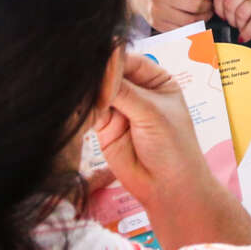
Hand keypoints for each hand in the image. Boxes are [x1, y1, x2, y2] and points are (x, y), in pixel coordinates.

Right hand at [94, 52, 213, 204]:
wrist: (167, 189)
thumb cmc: (172, 147)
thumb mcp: (151, 114)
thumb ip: (124, 91)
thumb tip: (101, 63)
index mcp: (155, 79)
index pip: (128, 60)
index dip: (111, 60)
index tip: (96, 62)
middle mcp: (135, 90)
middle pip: (109, 74)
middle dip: (96, 76)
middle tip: (83, 78)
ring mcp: (118, 108)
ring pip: (96, 93)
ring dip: (87, 93)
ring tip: (81, 96)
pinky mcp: (103, 126)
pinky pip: (88, 112)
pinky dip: (82, 111)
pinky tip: (78, 109)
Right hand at [127, 0, 225, 32]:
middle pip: (196, 5)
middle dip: (209, 5)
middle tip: (212, 3)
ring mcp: (157, 10)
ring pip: (190, 20)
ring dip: (203, 17)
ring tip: (204, 11)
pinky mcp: (156, 23)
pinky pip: (180, 30)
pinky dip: (191, 26)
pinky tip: (192, 17)